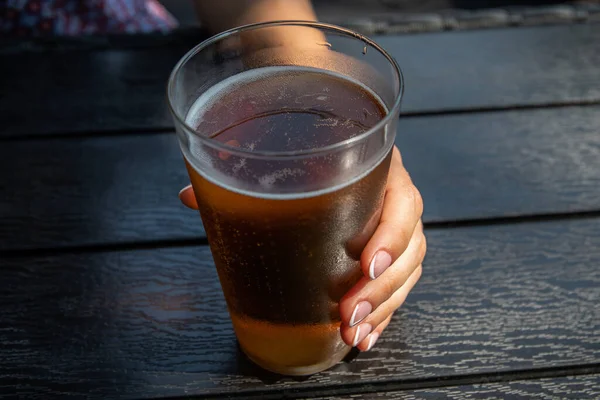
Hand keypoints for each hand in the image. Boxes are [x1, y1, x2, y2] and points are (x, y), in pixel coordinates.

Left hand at [178, 146, 424, 351]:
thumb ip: (240, 174)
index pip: (404, 200)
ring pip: (408, 272)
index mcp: (377, 167)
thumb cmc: (306, 158)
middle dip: (382, 287)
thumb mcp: (279, 160)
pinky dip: (384, 315)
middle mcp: (393, 198)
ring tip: (353, 334)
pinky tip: (364, 336)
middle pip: (412, 245)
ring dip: (384, 308)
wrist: (327, 159)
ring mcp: (395, 228)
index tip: (366, 266)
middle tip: (348, 314)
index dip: (392, 235)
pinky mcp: (391, 254)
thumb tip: (190, 198)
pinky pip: (400, 286)